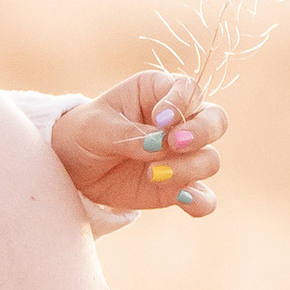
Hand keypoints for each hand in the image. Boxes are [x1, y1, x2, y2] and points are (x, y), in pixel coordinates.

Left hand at [50, 71, 223, 218]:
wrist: (73, 168)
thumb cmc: (84, 134)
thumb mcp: (96, 128)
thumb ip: (128, 134)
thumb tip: (159, 146)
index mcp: (158, 92)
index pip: (188, 89)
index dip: (181, 103)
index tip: (160, 119)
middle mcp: (180, 121)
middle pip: (216, 120)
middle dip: (200, 133)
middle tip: (173, 144)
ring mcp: (182, 156)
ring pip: (210, 159)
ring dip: (187, 168)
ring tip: (151, 173)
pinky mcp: (179, 186)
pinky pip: (203, 197)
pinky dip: (199, 201)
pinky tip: (183, 200)